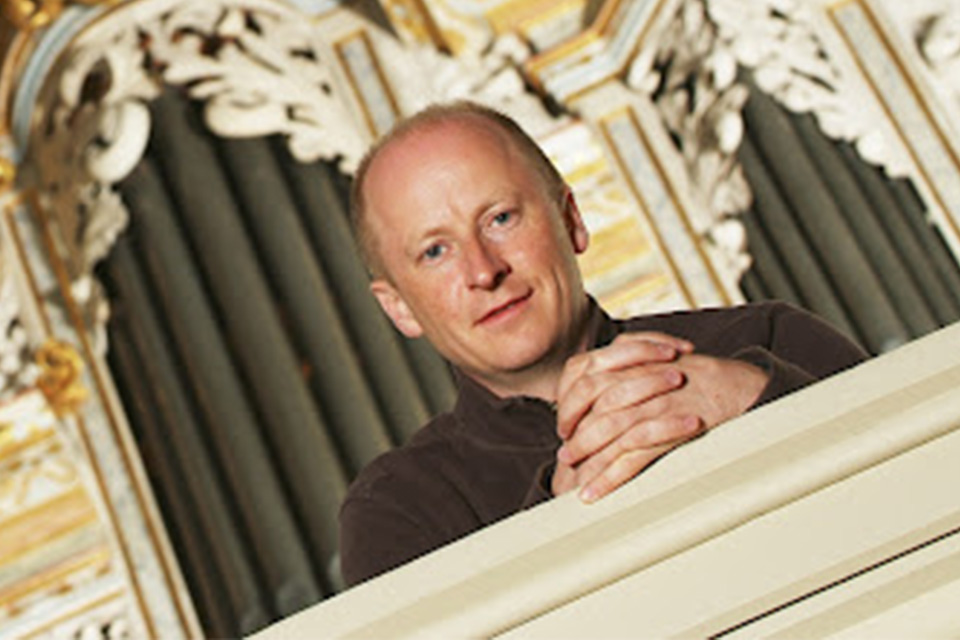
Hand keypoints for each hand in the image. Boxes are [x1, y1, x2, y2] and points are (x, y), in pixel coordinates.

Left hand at [552, 348, 767, 501]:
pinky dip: (609, 477)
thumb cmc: (697, 376)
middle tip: (565, 455)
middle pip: (593, 406)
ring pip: (610, 432)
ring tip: (574, 480)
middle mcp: (641, 379)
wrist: (740, 386)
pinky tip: (594, 492)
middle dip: (575, 433)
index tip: (563, 425)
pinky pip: (632, 456)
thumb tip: (596, 374)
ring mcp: (657, 404)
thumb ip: (627, 361)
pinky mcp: (671, 428)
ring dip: (588, 458)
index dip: (569, 404)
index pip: (584, 378)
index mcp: (632, 360)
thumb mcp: (657, 357)